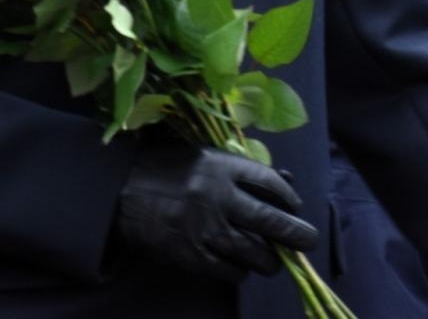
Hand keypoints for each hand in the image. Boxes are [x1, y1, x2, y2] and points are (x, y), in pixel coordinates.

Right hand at [114, 145, 318, 280]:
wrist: (118, 194)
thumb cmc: (165, 170)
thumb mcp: (204, 157)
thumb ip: (243, 169)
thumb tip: (287, 181)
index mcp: (220, 166)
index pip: (270, 181)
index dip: (289, 196)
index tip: (296, 206)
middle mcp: (216, 196)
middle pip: (270, 220)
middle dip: (297, 234)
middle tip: (309, 241)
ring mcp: (203, 229)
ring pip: (253, 252)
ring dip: (270, 260)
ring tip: (274, 261)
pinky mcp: (190, 255)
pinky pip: (228, 270)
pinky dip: (241, 271)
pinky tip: (243, 268)